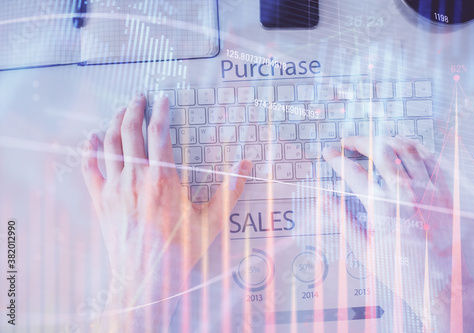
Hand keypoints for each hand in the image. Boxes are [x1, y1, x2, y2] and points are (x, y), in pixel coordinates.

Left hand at [81, 94, 251, 329]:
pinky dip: (89, 150)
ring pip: (109, 145)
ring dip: (114, 123)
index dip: (161, 112)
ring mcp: (114, 188)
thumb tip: (246, 165)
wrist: (147, 277)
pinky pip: (90, 169)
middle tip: (140, 97)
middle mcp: (135, 177)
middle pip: (130, 132)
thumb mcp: (211, 220)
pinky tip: (90, 138)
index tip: (163, 99)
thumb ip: (230, 190)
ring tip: (121, 110)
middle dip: (135, 109)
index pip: (160, 133)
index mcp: (163, 178)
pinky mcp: (101, 201)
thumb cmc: (181, 249)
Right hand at [322, 136, 473, 331]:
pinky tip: (401, 148)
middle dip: (358, 140)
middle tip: (346, 142)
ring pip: (404, 147)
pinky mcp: (442, 190)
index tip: (328, 153)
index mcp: (382, 207)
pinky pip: (428, 156)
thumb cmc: (401, 270)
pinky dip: (412, 146)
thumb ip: (342, 218)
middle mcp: (405, 192)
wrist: (440, 284)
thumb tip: (324, 199)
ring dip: (384, 139)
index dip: (335, 158)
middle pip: (379, 149)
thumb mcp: (363, 248)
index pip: (352, 172)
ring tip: (372, 142)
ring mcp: (427, 188)